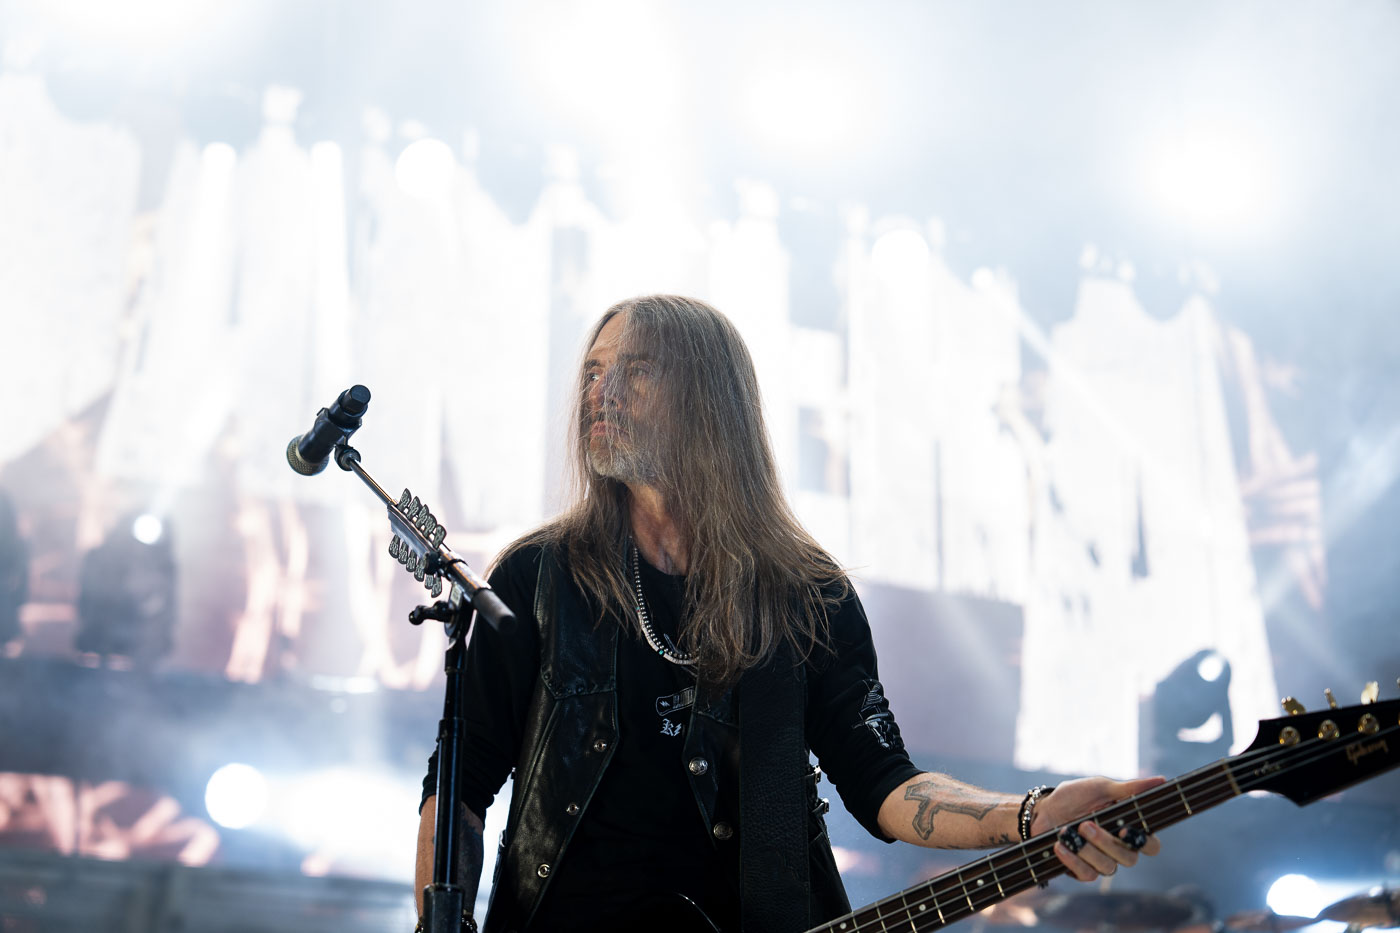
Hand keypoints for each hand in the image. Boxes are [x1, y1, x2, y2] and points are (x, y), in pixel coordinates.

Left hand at [1030, 775, 1164, 880]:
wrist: (1042, 810)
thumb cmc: (1074, 797)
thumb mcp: (1101, 788)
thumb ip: (1130, 789)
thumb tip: (1162, 780)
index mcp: (1128, 828)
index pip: (1151, 845)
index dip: (1144, 842)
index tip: (1126, 830)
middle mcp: (1118, 848)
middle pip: (1130, 859)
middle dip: (1106, 842)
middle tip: (1085, 825)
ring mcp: (1102, 861)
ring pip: (1108, 868)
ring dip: (1087, 850)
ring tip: (1068, 831)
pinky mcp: (1083, 871)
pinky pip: (1087, 875)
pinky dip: (1072, 860)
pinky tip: (1060, 845)